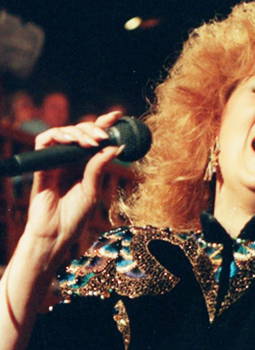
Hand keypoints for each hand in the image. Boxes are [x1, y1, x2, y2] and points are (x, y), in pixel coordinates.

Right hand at [24, 110, 123, 260]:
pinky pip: (43, 141)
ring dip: (78, 133)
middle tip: (104, 136)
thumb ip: (99, 168)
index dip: (104, 124)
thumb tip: (116, 147)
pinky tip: (70, 141)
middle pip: (79, 132)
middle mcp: (69, 160)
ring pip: (63, 133)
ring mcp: (55, 161)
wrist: (56, 234)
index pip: (93, 139)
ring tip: (92, 142)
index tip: (118, 115)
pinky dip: (56, 136)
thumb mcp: (92, 190)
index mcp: (84, 165)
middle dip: (93, 128)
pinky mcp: (41, 165)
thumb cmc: (74, 217)